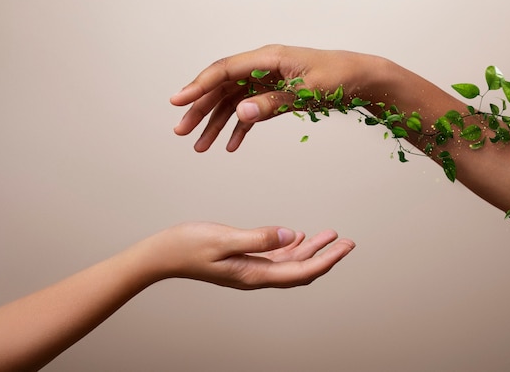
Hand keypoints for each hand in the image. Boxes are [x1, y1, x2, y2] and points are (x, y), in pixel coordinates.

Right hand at [141, 222, 354, 289]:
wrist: (162, 255)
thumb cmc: (188, 246)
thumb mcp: (224, 239)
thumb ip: (259, 238)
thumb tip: (291, 235)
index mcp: (254, 274)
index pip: (301, 271)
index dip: (327, 260)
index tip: (346, 246)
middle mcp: (256, 275)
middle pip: (301, 269)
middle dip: (326, 256)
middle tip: (347, 242)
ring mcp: (249, 269)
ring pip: (290, 263)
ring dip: (311, 249)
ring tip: (330, 235)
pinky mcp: (242, 261)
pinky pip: (275, 257)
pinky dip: (291, 246)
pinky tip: (297, 236)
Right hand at [171, 44, 386, 151]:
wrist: (362, 79)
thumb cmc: (339, 77)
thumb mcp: (307, 92)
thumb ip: (273, 103)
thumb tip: (241, 112)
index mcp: (268, 58)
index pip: (224, 71)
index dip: (198, 86)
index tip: (178, 101)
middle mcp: (262, 67)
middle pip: (222, 87)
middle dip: (200, 109)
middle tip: (182, 131)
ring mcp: (267, 81)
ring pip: (232, 101)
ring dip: (215, 123)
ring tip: (200, 146)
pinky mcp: (274, 94)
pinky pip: (250, 111)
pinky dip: (239, 129)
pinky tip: (230, 145)